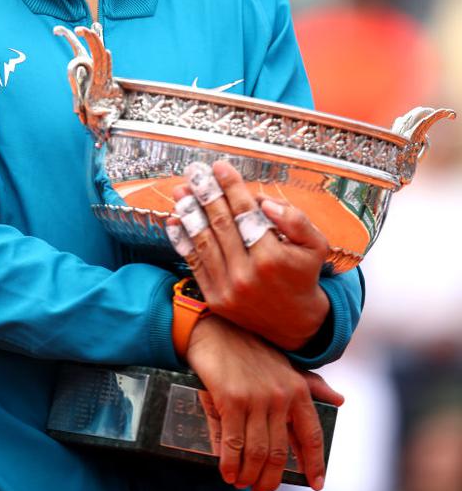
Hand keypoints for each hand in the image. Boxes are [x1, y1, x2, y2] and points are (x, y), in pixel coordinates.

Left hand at [171, 160, 329, 349]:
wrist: (294, 323)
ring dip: (189, 212)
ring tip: (181, 190)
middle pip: (220, 223)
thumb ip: (295, 220)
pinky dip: (183, 240)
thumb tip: (263, 202)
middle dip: (206, 193)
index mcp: (272, 257)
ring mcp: (227, 287)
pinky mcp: (215, 297)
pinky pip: (195, 262)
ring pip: (203, 241)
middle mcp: (246, 273)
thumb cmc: (303, 275)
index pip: (245, 212)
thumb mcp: (315, 245)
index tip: (220, 167)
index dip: (231, 187)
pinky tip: (175, 220)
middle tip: (195, 171)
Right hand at [186, 315, 342, 490]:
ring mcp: (255, 398)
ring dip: (249, 475)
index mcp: (298, 389)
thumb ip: (311, 384)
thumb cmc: (252, 349)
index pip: (311, 435)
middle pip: (278, 453)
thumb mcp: (285, 365)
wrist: (216, 329)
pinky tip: (227, 472)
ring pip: (256, 452)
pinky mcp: (230, 399)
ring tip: (242, 483)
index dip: (314, 463)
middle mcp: (280, 395)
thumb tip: (340, 400)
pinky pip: (232, 443)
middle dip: (270, 478)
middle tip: (261, 489)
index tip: (316, 484)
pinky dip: (230, 463)